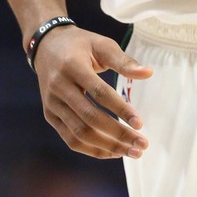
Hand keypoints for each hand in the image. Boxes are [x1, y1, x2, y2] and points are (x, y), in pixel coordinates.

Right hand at [34, 26, 153, 158]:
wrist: (47, 47)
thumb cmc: (81, 44)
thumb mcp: (102, 44)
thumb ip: (124, 60)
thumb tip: (148, 73)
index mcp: (73, 67)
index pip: (99, 93)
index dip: (120, 109)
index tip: (140, 123)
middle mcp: (59, 88)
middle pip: (90, 118)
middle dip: (118, 134)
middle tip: (142, 144)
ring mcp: (52, 104)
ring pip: (79, 133)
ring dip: (107, 146)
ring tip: (132, 151)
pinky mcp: (50, 115)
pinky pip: (70, 138)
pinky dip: (92, 148)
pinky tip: (112, 151)